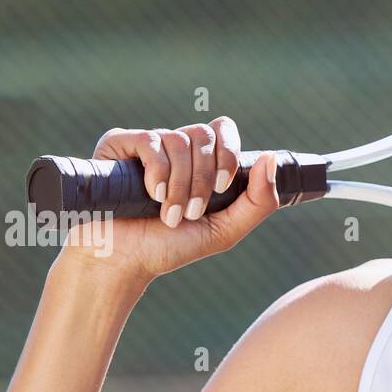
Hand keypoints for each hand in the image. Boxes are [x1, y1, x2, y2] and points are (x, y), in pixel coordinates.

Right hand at [53, 117, 280, 284]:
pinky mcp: (119, 144)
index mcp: (199, 161)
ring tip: (169, 215)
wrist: (123, 261)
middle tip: (192, 212)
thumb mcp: (225, 230)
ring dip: (180, 185)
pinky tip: (153, 195)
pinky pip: (151, 141)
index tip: (222, 186)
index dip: (228, 152)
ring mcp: (146, 144)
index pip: (222, 129)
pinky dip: (158, 172)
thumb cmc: (170, 247)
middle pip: (203, 135)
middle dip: (202, 179)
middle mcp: (174, 147)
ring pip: (179, 140)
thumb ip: (258, 201)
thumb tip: (272, 158)